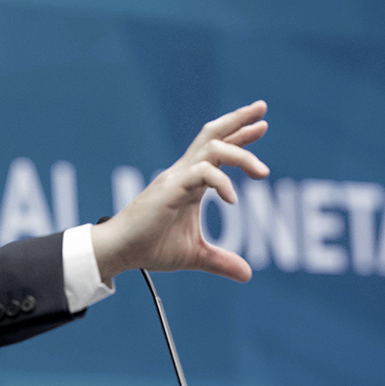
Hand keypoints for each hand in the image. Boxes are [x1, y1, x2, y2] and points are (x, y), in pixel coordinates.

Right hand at [91, 101, 269, 282]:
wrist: (121, 251)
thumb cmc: (151, 247)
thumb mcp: (194, 255)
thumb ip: (220, 261)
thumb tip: (247, 274)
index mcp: (191, 180)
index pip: (218, 148)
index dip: (239, 134)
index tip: (262, 124)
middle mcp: (185, 172)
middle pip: (213, 134)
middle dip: (238, 120)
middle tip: (263, 111)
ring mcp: (177, 178)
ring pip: (212, 148)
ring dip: (240, 153)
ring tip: (262, 172)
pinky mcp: (170, 188)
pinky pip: (201, 173)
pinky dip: (221, 183)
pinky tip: (232, 201)